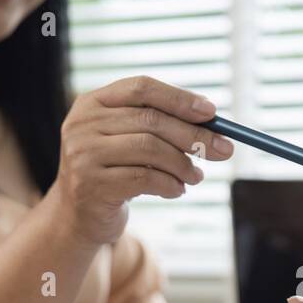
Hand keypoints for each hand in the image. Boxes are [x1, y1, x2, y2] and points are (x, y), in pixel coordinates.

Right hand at [53, 76, 234, 246]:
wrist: (79, 215)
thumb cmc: (114, 171)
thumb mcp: (130, 141)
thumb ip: (160, 126)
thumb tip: (213, 121)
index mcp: (93, 102)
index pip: (141, 88)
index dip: (179, 98)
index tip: (211, 112)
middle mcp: (82, 124)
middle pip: (150, 119)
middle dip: (194, 135)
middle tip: (223, 150)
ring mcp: (83, 154)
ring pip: (149, 149)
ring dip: (183, 164)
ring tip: (196, 176)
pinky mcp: (91, 185)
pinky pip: (144, 179)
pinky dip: (170, 185)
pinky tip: (177, 190)